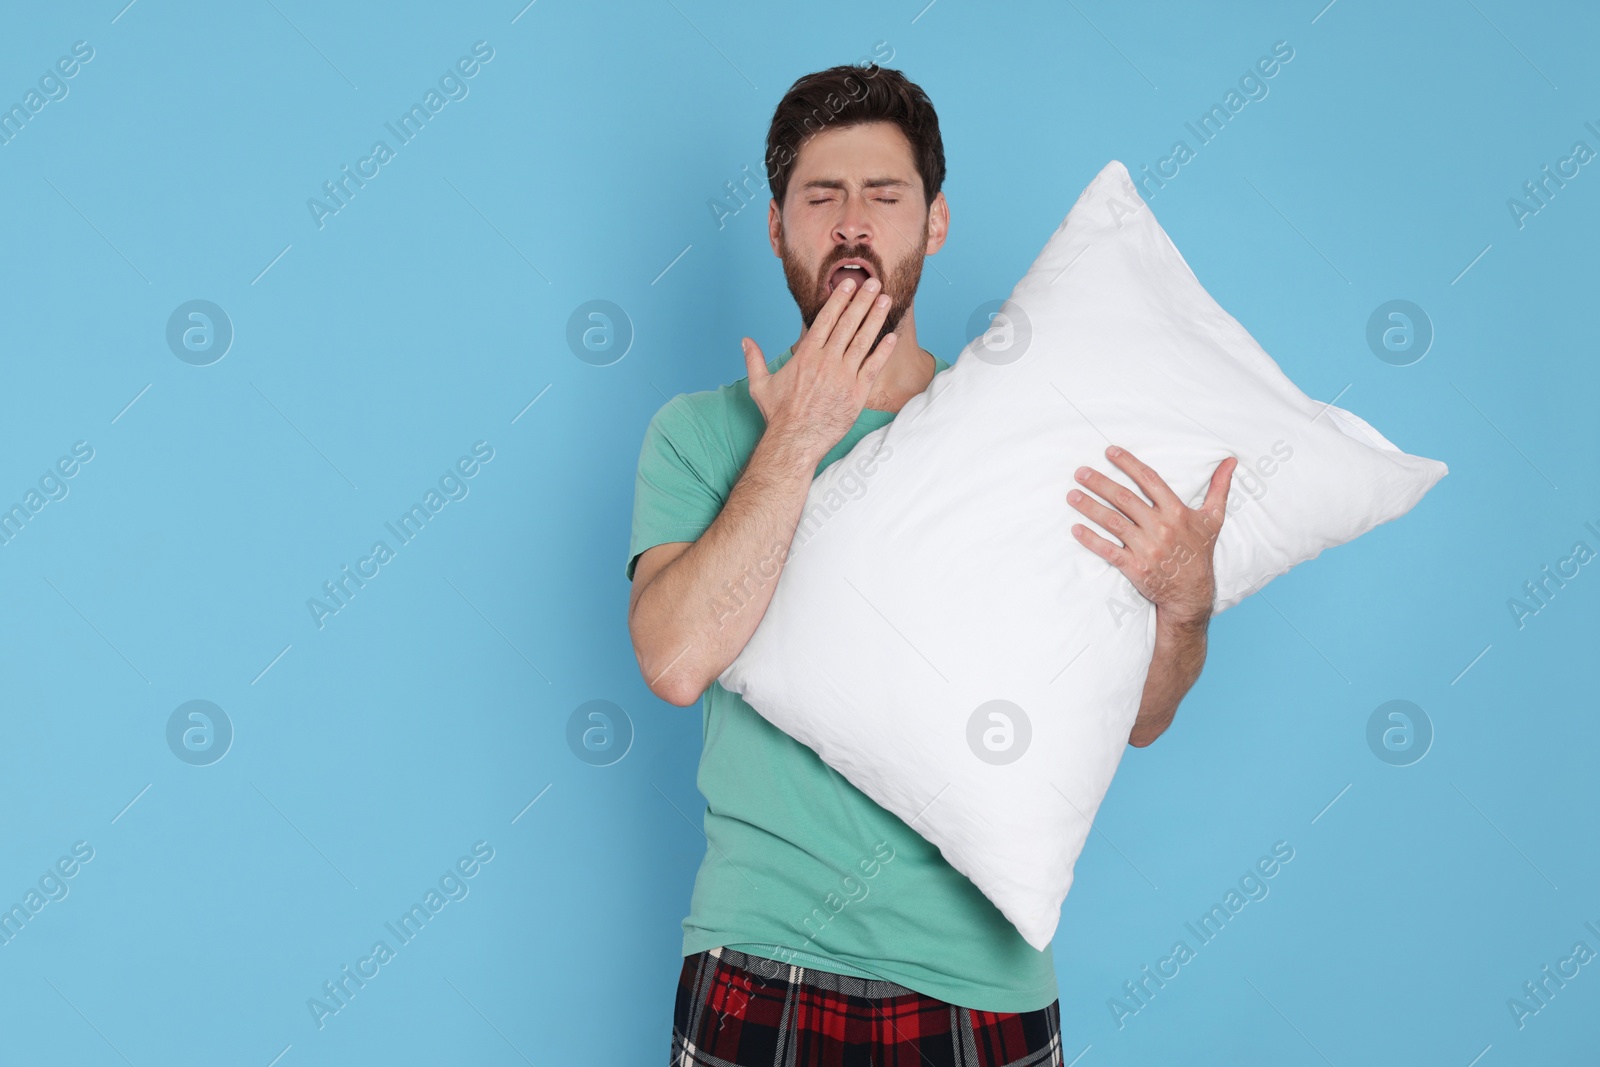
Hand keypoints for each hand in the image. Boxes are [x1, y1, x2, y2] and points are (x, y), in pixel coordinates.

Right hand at [743, 275, 896, 462]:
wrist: (794, 441)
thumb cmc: (778, 415)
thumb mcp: (760, 384)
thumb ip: (754, 359)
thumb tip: (745, 341)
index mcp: (806, 355)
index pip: (826, 320)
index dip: (839, 299)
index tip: (849, 285)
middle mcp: (826, 361)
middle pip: (847, 324)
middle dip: (862, 301)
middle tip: (874, 283)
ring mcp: (843, 376)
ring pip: (863, 341)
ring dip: (875, 318)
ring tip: (886, 301)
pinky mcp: (857, 393)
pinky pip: (873, 367)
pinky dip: (883, 351)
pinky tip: (891, 336)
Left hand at [1067, 445, 1237, 625]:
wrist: (1192, 594)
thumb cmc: (1200, 553)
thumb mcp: (1213, 519)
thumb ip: (1219, 488)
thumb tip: (1231, 461)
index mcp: (1176, 512)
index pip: (1149, 480)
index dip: (1128, 463)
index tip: (1109, 451)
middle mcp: (1161, 527)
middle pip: (1125, 498)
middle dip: (1100, 483)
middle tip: (1080, 472)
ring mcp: (1147, 548)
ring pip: (1113, 522)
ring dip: (1089, 507)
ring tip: (1072, 494)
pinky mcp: (1135, 567)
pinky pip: (1108, 550)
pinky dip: (1091, 539)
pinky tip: (1075, 528)